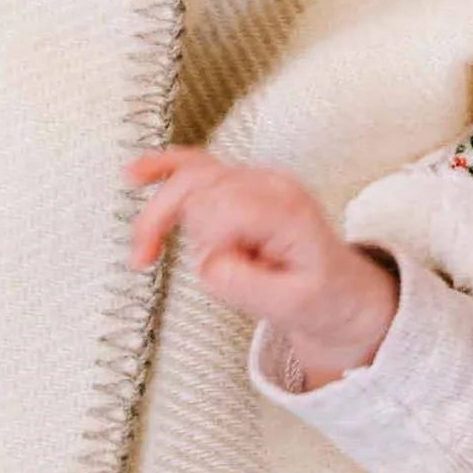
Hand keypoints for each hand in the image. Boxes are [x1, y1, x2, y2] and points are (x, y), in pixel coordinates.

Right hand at [124, 149, 397, 381]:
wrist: (339, 290)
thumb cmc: (320, 297)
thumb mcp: (295, 306)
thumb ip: (251, 287)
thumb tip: (210, 263)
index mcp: (289, 211)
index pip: (225, 208)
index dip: (208, 243)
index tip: (218, 273)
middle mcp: (272, 186)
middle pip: (200, 186)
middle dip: (172, 223)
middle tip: (147, 261)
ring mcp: (254, 181)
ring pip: (190, 177)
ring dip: (161, 212)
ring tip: (145, 252)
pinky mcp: (238, 187)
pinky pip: (196, 166)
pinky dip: (164, 168)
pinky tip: (133, 173)